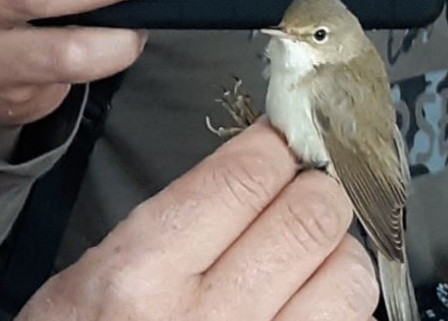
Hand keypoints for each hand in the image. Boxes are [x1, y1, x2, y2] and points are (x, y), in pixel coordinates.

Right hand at [17, 121, 378, 320]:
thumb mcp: (98, 267)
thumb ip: (182, 211)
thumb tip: (263, 163)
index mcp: (143, 273)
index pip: (243, 178)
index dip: (277, 147)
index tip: (283, 142)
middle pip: (310, 218)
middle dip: (316, 191)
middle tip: (305, 191)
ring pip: (349, 277)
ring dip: (337, 252)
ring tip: (309, 256)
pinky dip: (339, 306)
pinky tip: (308, 304)